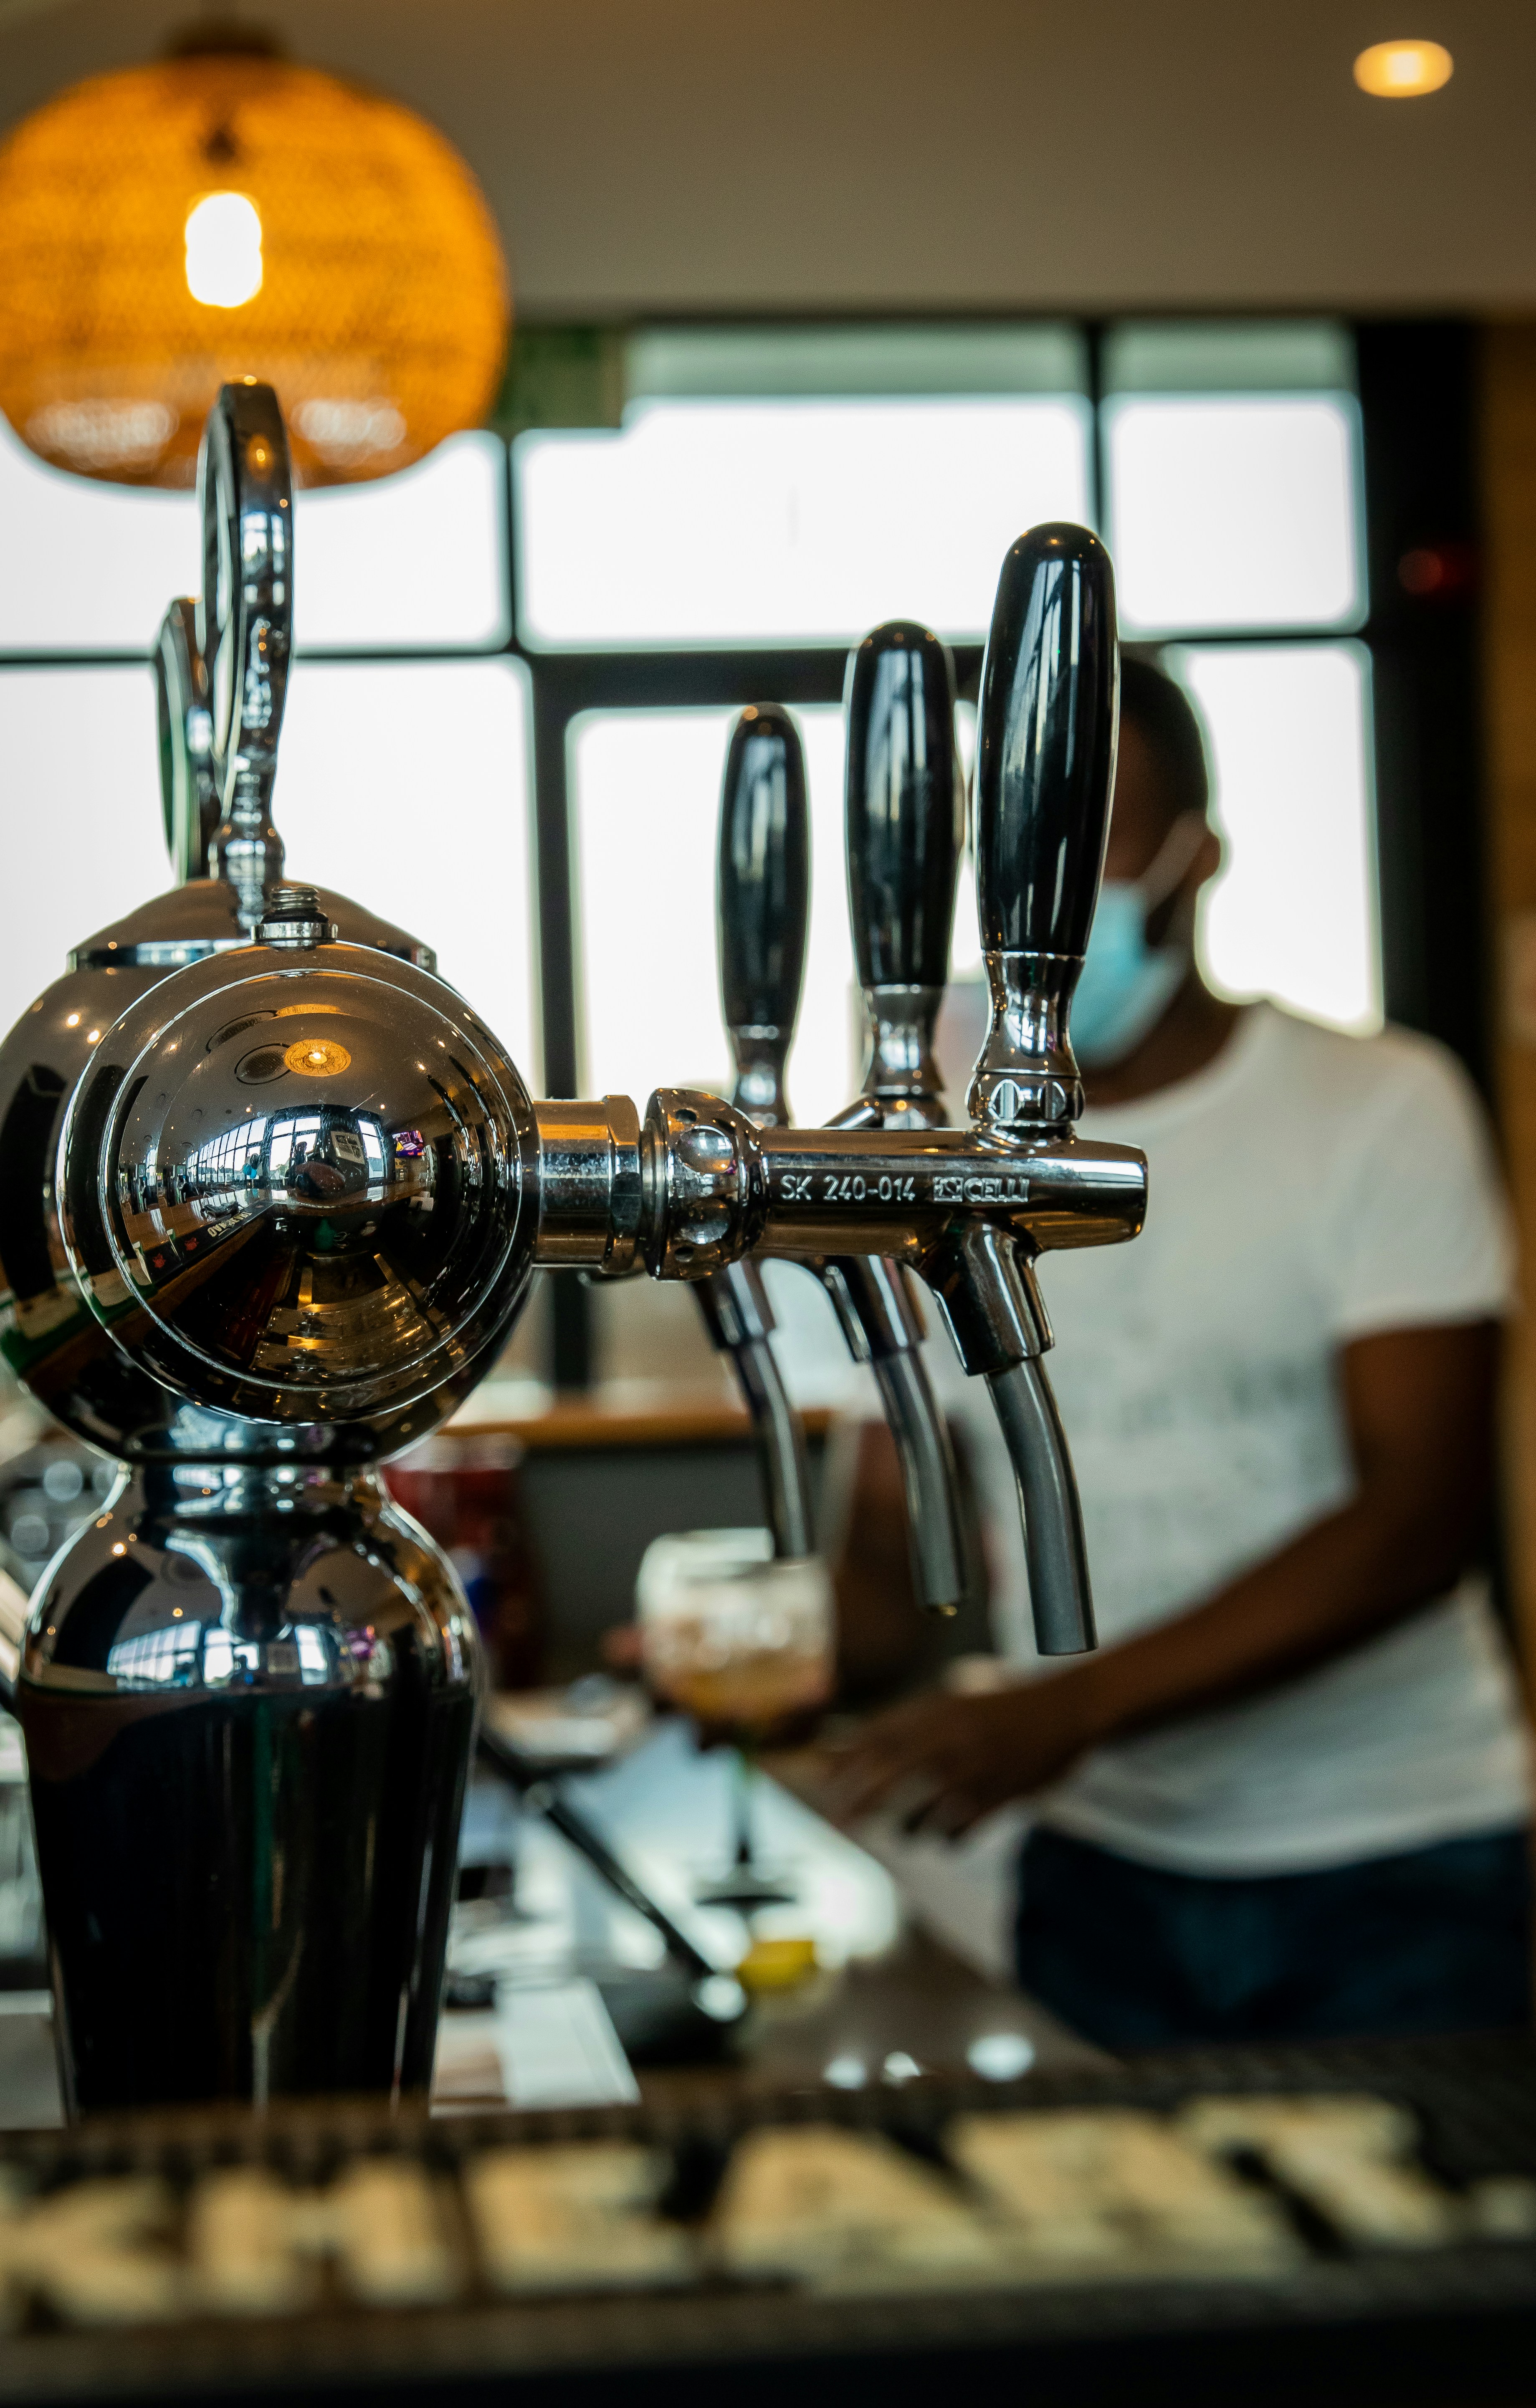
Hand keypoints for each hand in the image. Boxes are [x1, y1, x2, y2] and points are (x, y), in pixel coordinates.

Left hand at [821, 1677, 1099, 1839]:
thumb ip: (899, 1725)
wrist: (1063, 1712)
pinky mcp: (997, 1801)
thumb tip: (837, 1749)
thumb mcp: (948, 1704)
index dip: (843, 1763)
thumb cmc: (996, 1710)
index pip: (875, 1738)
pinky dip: (946, 1838)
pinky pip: (953, 1837)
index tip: (822, 1784)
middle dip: (857, 1805)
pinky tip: (952, 1828)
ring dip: (909, 1828)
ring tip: (914, 1823)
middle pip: (887, 1778)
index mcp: (935, 1711)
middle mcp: (949, 1740)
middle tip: (838, 1823)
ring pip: (919, 1819)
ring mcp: (973, 1772)